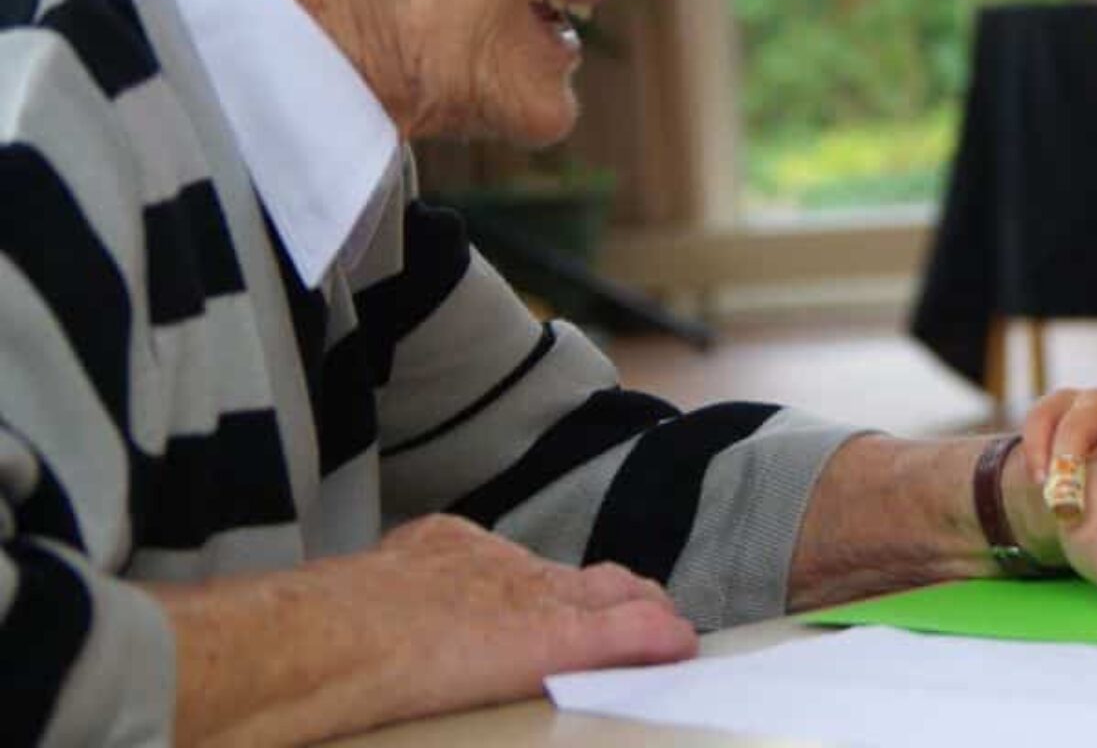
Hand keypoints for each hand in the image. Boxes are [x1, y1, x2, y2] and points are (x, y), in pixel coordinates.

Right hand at [149, 514, 695, 742]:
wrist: (319, 641)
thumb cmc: (314, 635)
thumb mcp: (358, 600)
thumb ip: (384, 606)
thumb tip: (349, 643)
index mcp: (445, 550)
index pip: (521, 568)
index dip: (552, 592)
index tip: (571, 607)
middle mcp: (498, 563)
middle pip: (577, 577)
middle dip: (614, 600)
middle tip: (649, 622)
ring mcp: (532, 595)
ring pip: (613, 596)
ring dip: (641, 620)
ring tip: (672, 639)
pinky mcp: (556, 634)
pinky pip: (626, 630)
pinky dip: (655, 641)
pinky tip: (680, 647)